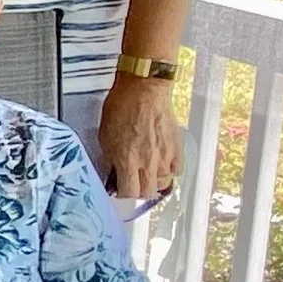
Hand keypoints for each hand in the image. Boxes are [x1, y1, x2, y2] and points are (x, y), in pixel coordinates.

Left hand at [100, 75, 181, 202]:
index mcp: (127, 160)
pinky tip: (161, 163)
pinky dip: (169, 170)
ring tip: (147, 173)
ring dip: (154, 182)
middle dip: (138, 190)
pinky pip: (176, 170)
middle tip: (133, 181)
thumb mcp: (105, 135)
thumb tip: (113, 172)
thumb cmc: (122, 106)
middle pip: (147, 192)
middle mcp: (148, 162)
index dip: (123, 192)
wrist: (144, 89)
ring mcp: (165, 156)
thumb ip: (111, 158)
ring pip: (163, 183)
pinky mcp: (177, 147)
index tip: (120, 187)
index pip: (129, 192)